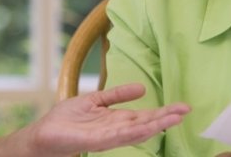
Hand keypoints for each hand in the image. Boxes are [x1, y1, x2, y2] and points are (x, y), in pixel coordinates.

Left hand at [0, 83, 189, 156]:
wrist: (43, 133)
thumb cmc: (66, 119)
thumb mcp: (95, 100)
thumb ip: (117, 95)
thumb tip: (142, 87)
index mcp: (117, 120)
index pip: (145, 116)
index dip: (164, 112)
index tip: (183, 106)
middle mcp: (116, 130)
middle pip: (146, 124)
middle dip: (166, 118)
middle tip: (186, 110)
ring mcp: (108, 138)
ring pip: (136, 132)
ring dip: (156, 125)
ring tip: (174, 118)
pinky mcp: (95, 142)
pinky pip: (118, 137)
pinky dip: (133, 132)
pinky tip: (147, 127)